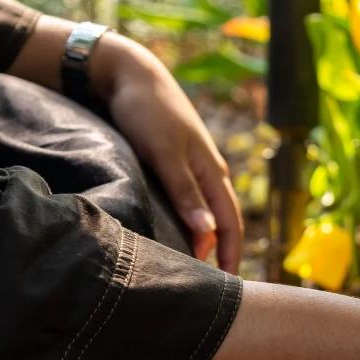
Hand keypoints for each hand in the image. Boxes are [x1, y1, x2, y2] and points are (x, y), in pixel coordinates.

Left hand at [95, 35, 243, 272]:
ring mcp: (192, 166)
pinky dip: (188, 220)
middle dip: (221, 253)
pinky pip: (188, 199)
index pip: (231, 224)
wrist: (127, 72)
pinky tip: (173, 229)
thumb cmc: (145, 110)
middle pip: (222, 221)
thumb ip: (185, 192)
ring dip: (203, 238)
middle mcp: (207, 172)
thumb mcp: (163, 153)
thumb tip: (208, 233)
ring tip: (190, 265)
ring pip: (205, 211)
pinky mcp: (173, 161)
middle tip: (209, 286)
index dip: (232, 257)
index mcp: (212, 172)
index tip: (227, 287)